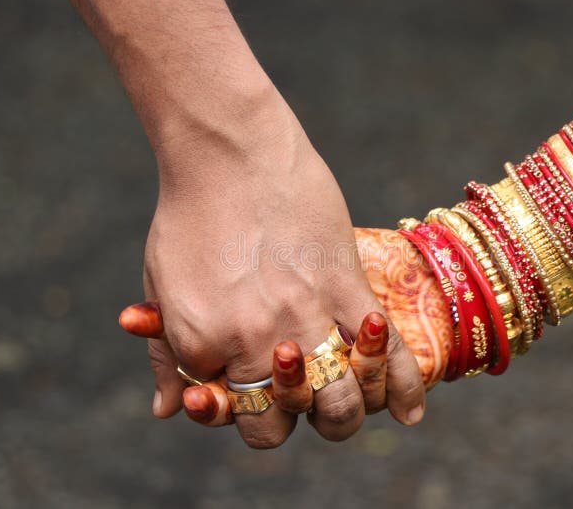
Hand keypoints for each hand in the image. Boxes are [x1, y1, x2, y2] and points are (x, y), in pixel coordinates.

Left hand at [138, 102, 424, 446]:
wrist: (229, 150)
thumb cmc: (188, 215)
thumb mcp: (162, 288)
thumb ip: (168, 356)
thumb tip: (169, 412)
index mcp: (205, 344)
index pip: (233, 414)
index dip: (240, 410)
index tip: (247, 387)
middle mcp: (258, 340)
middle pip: (292, 421)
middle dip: (296, 419)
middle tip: (302, 394)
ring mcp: (308, 315)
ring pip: (344, 398)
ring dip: (348, 410)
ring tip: (350, 393)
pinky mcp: (348, 286)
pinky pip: (388, 352)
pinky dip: (404, 388)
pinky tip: (410, 412)